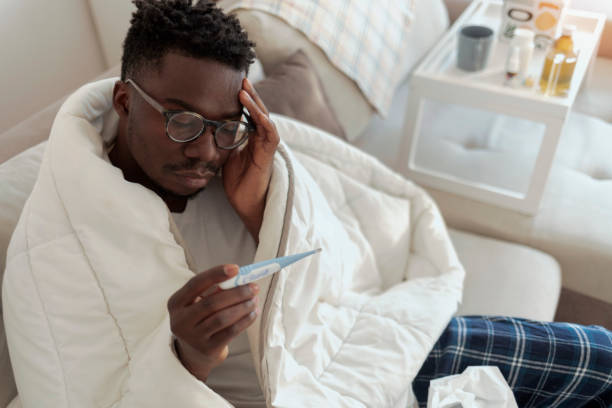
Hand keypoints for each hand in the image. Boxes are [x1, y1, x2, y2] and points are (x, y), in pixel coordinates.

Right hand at [167, 264, 258, 381]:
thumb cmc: (200, 318)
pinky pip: (230, 332)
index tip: (235, 268)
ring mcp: (193, 337)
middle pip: (212, 303)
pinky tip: (253, 313)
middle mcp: (180, 321)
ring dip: (242, 307)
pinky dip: (245, 320)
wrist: (194, 352)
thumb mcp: (198, 303)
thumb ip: (214, 290)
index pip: (195, 284)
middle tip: (253, 287)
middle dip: (236, 293)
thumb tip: (241, 278)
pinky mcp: (208, 349)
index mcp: (176, 303)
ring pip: (222, 318)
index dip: (216, 274)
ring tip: (254, 300)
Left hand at [223, 78, 278, 241]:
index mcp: (251, 138)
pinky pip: (270, 134)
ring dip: (255, 105)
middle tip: (241, 80)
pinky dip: (264, 122)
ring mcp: (266, 146)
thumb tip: (202, 130)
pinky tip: (255, 113)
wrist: (247, 202)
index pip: (248, 114)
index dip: (243, 100)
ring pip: (265, 119)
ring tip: (243, 91)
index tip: (233, 86)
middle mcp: (260, 139)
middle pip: (258, 111)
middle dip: (250, 96)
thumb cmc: (237, 182)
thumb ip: (221, 142)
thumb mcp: (225, 156)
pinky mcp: (268, 155)